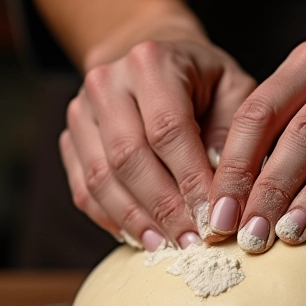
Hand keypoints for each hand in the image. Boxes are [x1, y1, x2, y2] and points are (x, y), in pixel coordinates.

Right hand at [59, 16, 255, 249]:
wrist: (156, 59)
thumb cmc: (205, 80)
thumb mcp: (234, 89)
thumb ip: (233, 134)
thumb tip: (226, 192)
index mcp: (151, 62)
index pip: (168, 130)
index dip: (190, 180)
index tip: (213, 219)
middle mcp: (107, 82)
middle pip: (128, 157)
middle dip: (163, 208)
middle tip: (191, 243)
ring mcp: (81, 111)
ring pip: (100, 178)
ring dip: (135, 219)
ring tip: (166, 247)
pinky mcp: (70, 138)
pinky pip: (83, 188)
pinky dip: (111, 218)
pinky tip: (140, 237)